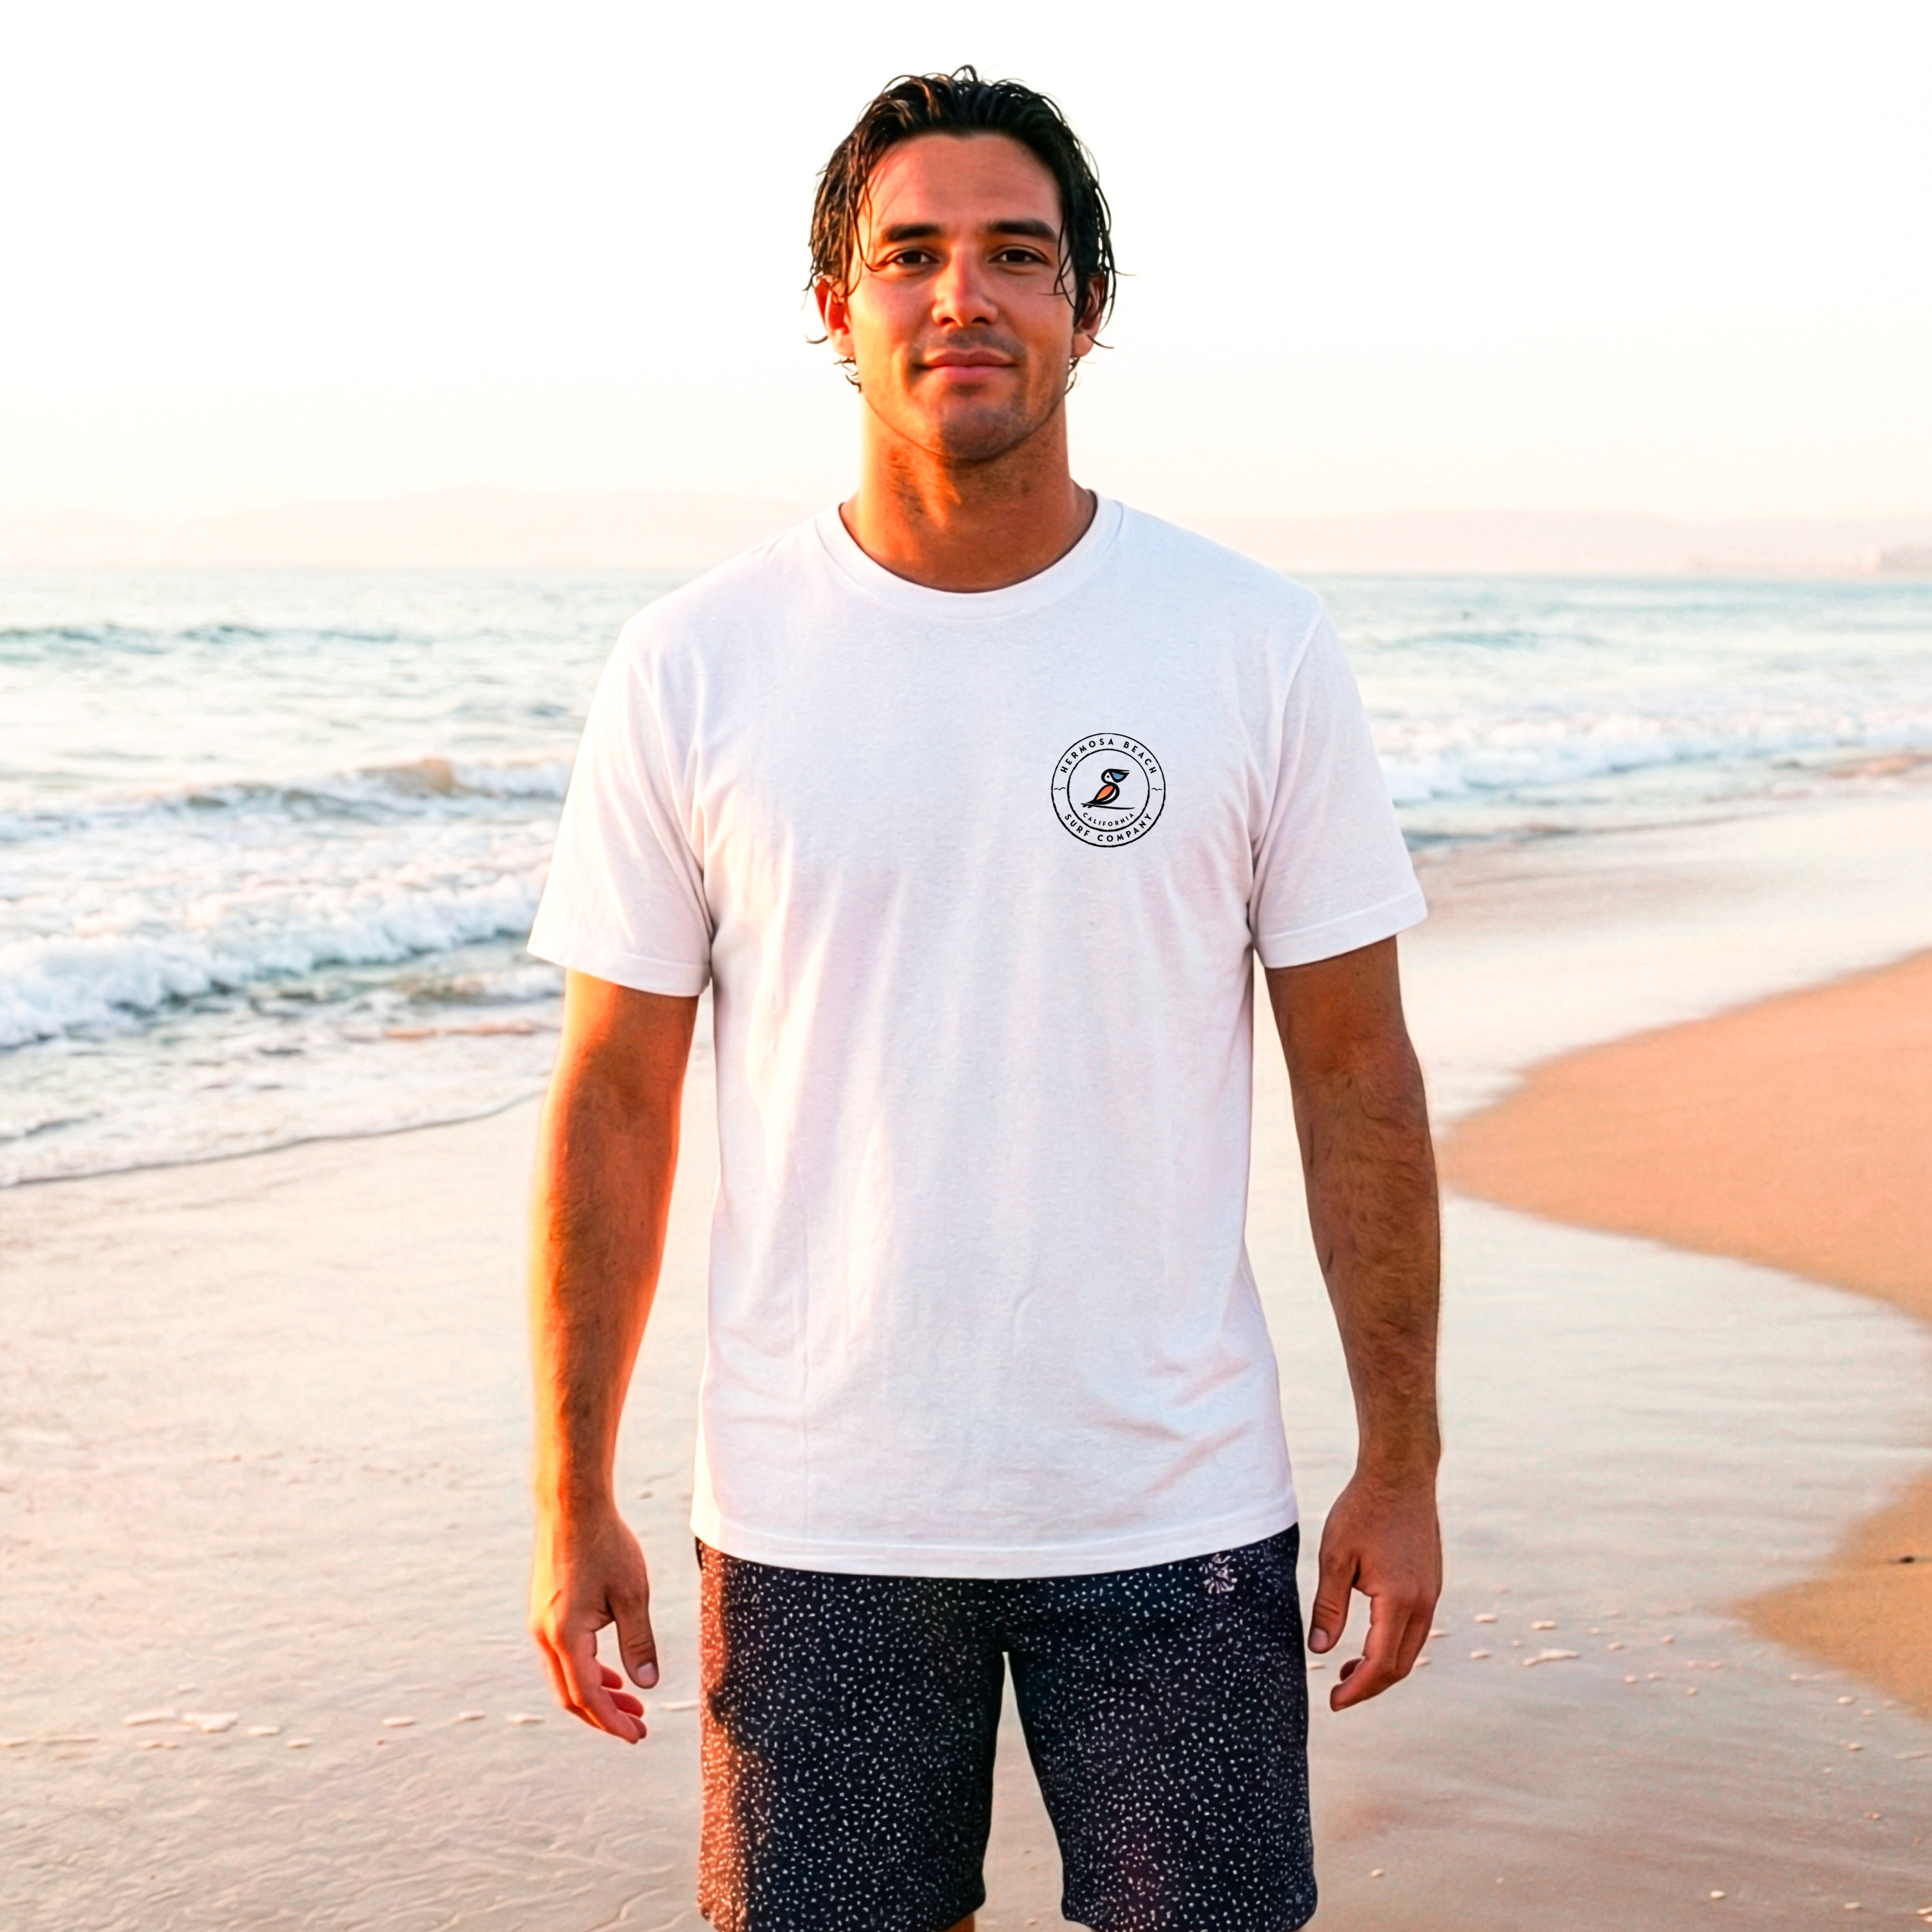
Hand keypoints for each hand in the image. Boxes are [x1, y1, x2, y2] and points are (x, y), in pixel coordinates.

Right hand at [529, 1502, 658, 1741]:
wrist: (572, 1505)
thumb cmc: (607, 1544)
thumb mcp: (632, 1594)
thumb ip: (638, 1643)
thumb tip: (646, 1685)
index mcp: (566, 1636)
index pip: (588, 1696)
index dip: (613, 1720)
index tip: (637, 1735)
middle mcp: (544, 1635)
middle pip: (570, 1695)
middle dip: (604, 1715)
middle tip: (638, 1725)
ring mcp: (539, 1623)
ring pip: (564, 1676)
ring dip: (595, 1693)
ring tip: (629, 1701)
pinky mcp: (543, 1611)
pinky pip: (561, 1656)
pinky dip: (585, 1671)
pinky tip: (609, 1671)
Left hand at [1306, 1467, 1440, 1711]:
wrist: (1400, 1474)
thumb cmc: (1363, 1510)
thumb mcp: (1335, 1557)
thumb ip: (1328, 1607)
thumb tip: (1319, 1650)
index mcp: (1399, 1601)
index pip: (1381, 1665)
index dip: (1358, 1689)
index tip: (1335, 1703)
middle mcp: (1424, 1603)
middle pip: (1401, 1665)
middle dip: (1370, 1685)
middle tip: (1338, 1692)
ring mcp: (1432, 1592)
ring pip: (1411, 1648)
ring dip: (1383, 1666)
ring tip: (1349, 1669)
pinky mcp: (1431, 1582)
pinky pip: (1415, 1628)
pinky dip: (1394, 1644)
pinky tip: (1370, 1638)